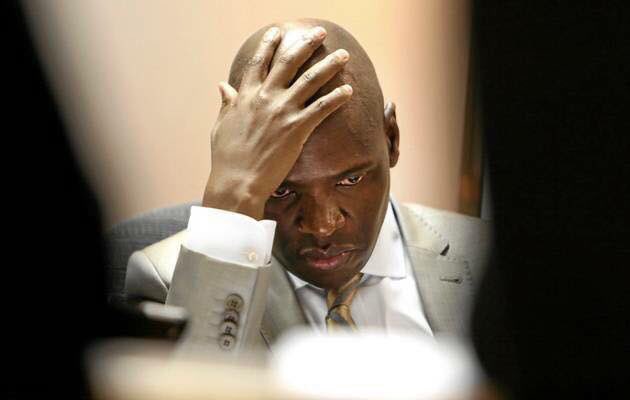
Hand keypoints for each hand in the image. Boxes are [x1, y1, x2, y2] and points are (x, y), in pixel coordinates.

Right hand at [202, 26, 352, 219]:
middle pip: (289, 62)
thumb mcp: (221, 126)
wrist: (237, 181)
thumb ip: (227, 103)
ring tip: (343, 55)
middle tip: (320, 33)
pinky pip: (321, 108)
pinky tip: (348, 89)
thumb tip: (223, 85)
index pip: (259, 62)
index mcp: (245, 96)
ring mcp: (282, 112)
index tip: (278, 32)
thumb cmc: (227, 158)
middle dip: (306, 44)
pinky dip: (336, 97)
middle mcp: (265, 98)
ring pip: (310, 80)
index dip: (269, 44)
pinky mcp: (297, 129)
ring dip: (329, 65)